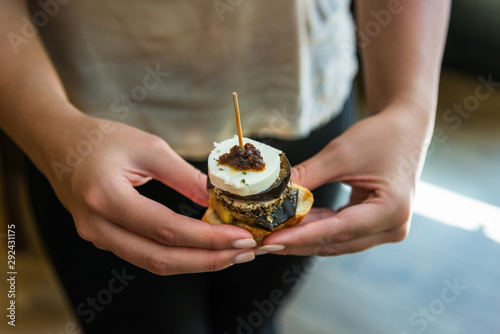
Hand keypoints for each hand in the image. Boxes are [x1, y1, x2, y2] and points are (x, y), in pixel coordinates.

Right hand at [45, 114, 255, 274]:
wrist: (59, 145)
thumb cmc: (102, 139)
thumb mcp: (149, 148)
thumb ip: (185, 176)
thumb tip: (219, 200)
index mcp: (106, 197)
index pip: (166, 229)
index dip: (208, 238)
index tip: (241, 236)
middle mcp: (97, 226)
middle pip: (161, 259)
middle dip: (208, 260)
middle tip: (244, 253)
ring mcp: (98, 237)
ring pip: (154, 263)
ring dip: (196, 262)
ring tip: (231, 254)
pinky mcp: (105, 239)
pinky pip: (145, 255)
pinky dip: (179, 255)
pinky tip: (203, 248)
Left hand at [261, 103, 431, 255]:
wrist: (405, 128)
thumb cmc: (380, 136)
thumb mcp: (340, 154)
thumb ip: (307, 175)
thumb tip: (271, 193)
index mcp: (391, 210)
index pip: (337, 230)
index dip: (300, 237)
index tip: (270, 241)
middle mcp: (393, 227)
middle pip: (335, 242)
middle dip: (296, 242)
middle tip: (262, 242)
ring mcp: (386, 229)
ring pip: (336, 241)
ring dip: (304, 238)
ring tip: (271, 235)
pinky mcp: (377, 225)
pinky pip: (341, 232)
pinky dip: (316, 228)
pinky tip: (291, 225)